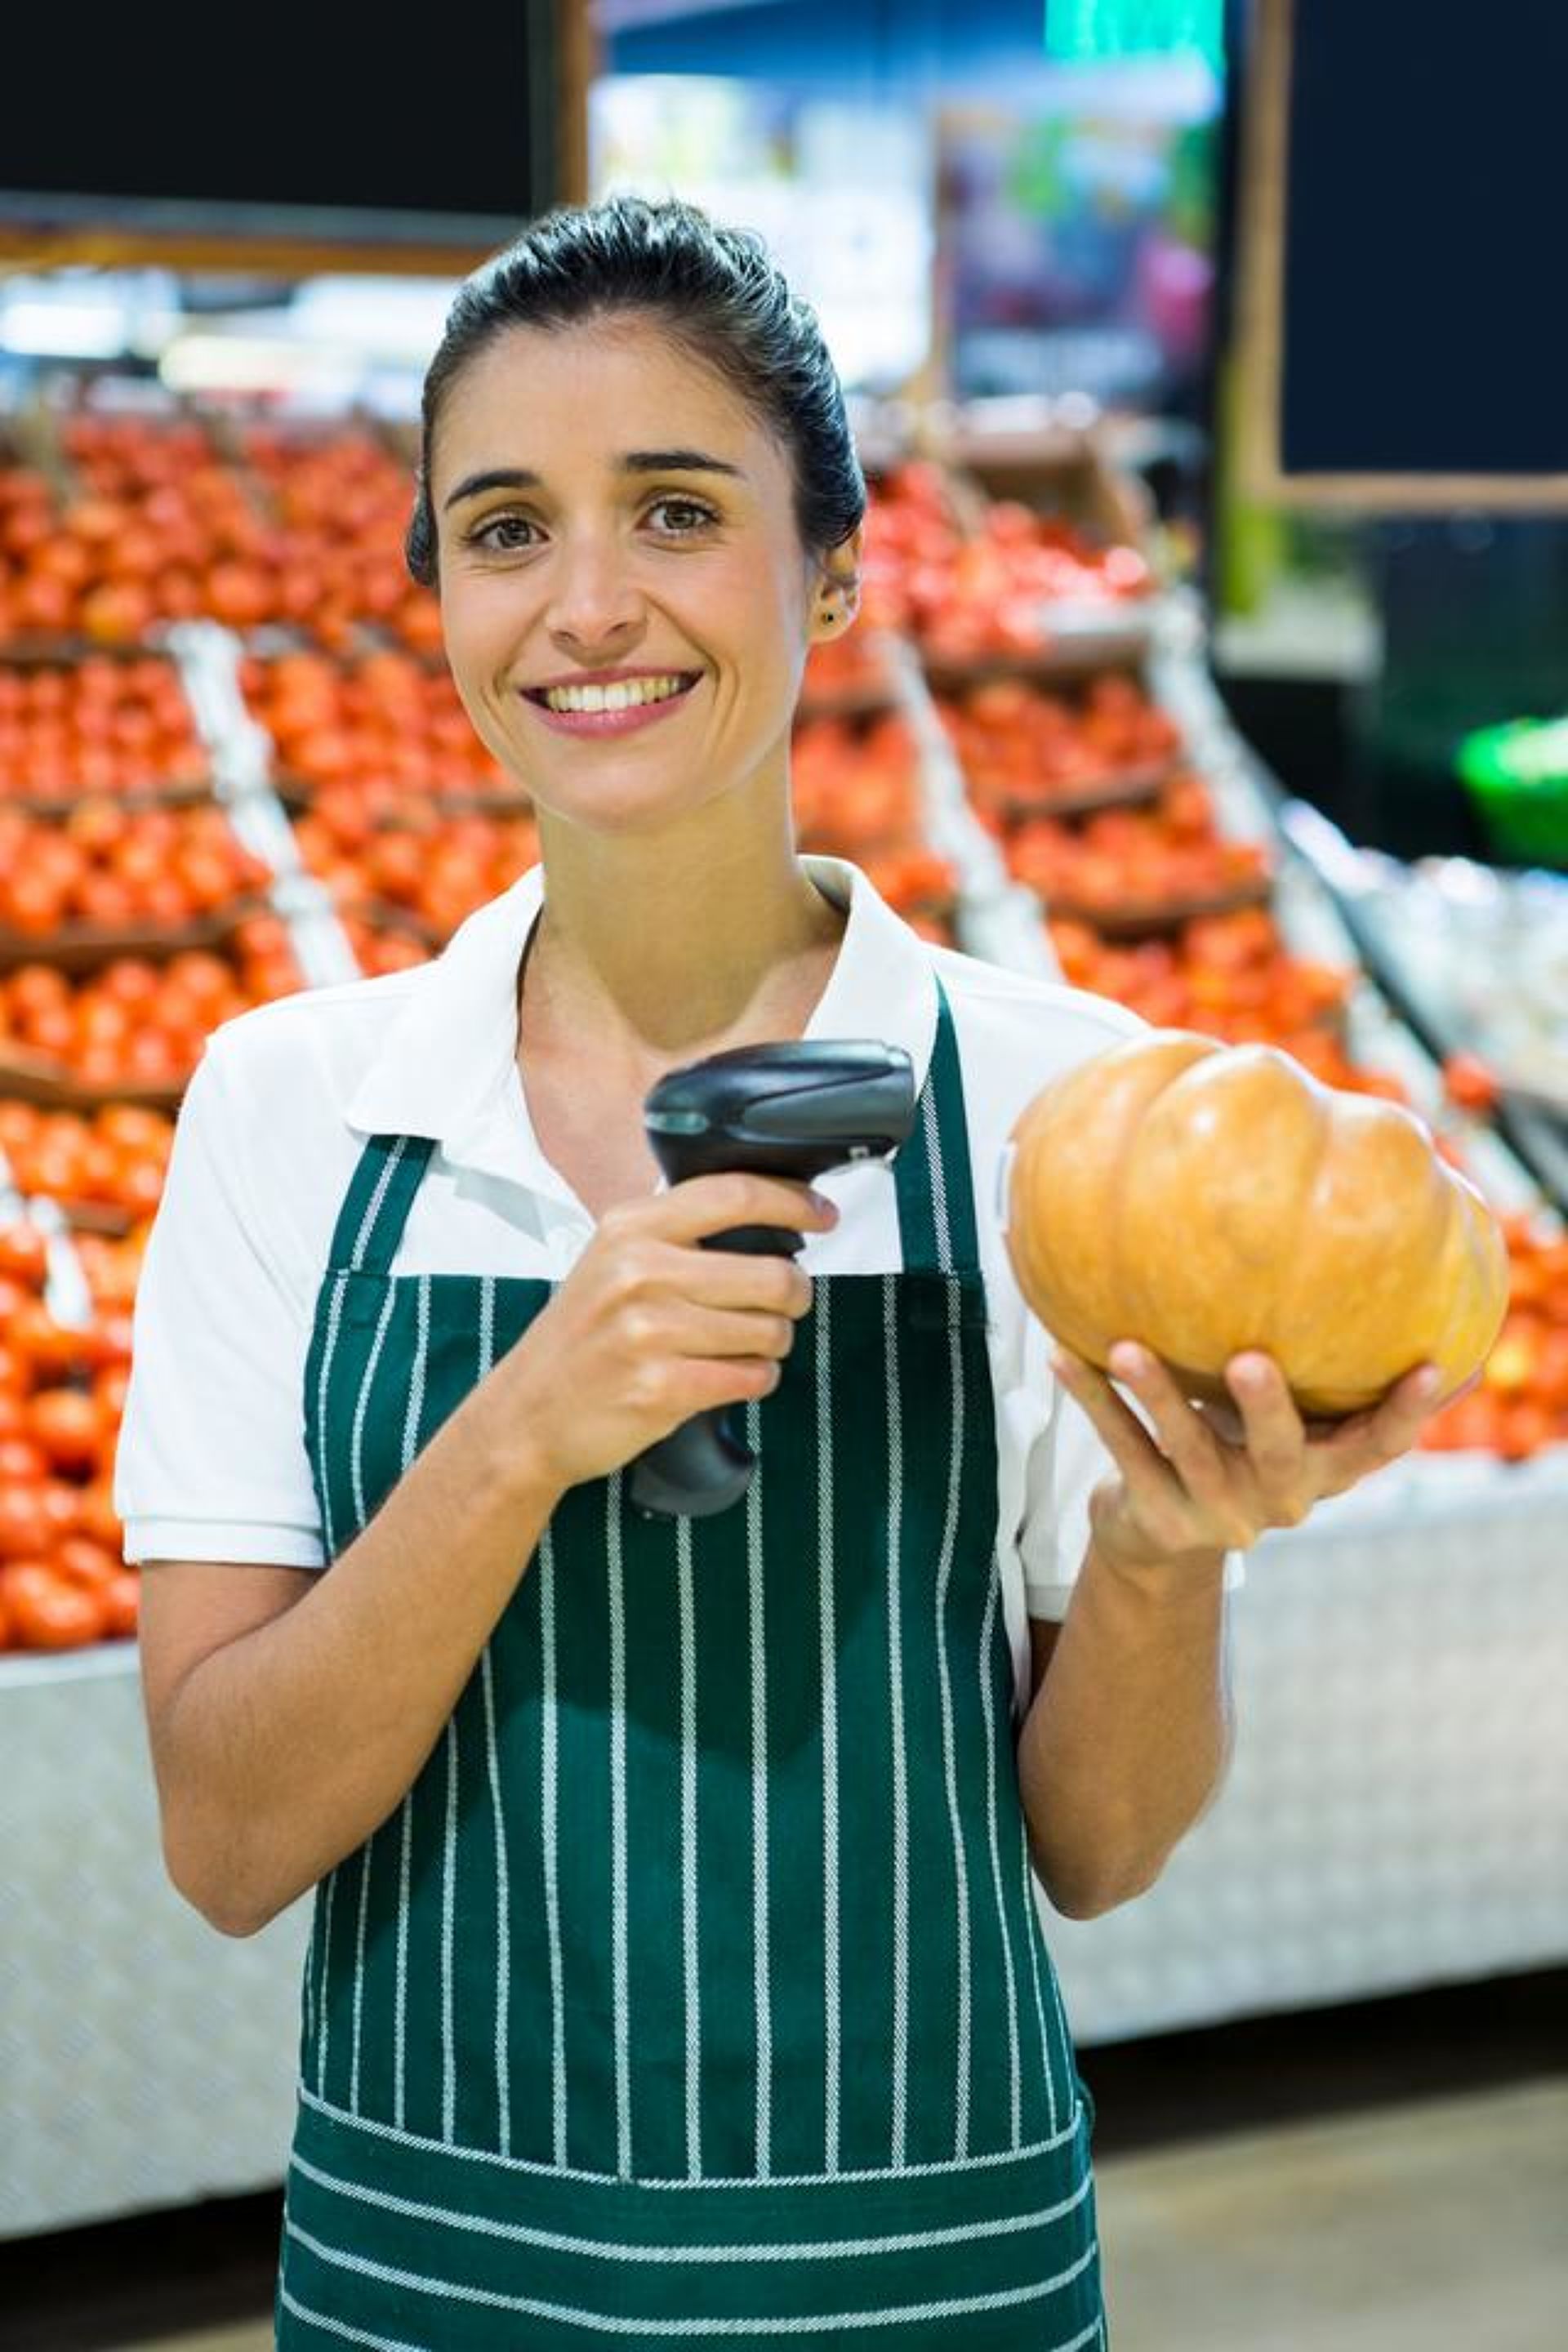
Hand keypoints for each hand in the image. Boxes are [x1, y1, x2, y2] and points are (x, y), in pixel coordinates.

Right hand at [498, 1173, 833, 1492]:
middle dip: (794, 1294)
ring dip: (770, 1345)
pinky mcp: (660, 1387)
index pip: (735, 1195)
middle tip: (783, 1305)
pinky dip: (754, 1380)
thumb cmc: (583, 1336)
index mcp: (631, 1227)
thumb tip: (768, 1211)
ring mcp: (648, 1331)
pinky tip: (726, 1377)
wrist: (527, 1413)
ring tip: (737, 1348)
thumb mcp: (612, 1258)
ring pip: (769, 1331)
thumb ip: (677, 1231)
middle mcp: (639, 1272)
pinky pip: (751, 1377)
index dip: (793, 1201)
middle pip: (772, 1274)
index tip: (823, 1215)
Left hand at [1052, 1341, 1454, 1575]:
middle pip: (1277, 1455)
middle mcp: (1274, 1501)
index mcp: (1321, 1475)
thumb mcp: (1290, 1428)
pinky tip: (1065, 1356)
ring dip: (1155, 1393)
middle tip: (1249, 1360)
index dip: (1405, 1414)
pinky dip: (1093, 1400)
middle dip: (1265, 1408)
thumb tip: (1387, 1293)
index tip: (1430, 1366)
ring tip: (1126, 1345)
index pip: (1376, 1450)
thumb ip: (1324, 1381)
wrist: (1160, 1539)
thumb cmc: (1239, 1450)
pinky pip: (1120, 1448)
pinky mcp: (1154, 1515)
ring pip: (1185, 1448)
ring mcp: (1213, 1513)